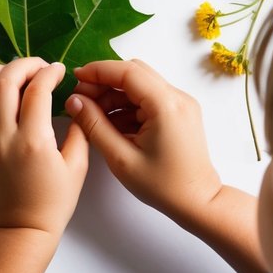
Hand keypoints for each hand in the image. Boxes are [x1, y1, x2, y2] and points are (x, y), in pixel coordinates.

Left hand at [0, 58, 88, 237]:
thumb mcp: (77, 169)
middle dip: (23, 65)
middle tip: (39, 65)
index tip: (59, 70)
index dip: (49, 72)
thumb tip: (75, 103)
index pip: (37, 90)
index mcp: (32, 141)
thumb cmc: (52, 204)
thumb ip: (79, 131)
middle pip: (4, 82)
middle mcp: (3, 137)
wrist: (20, 231)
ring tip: (12, 71)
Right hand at [64, 59, 221, 225]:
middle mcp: (177, 97)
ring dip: (115, 95)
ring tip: (91, 115)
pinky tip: (110, 124)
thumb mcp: (121, 158)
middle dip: (104, 82)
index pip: (128, 72)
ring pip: (141, 86)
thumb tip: (74, 101)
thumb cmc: (163, 186)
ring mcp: (181, 104)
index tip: (76, 77)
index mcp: (166, 105)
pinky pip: (149, 99)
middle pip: (134, 74)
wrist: (198, 201)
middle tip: (80, 98)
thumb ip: (94, 125)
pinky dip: (128, 106)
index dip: (98, 71)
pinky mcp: (179, 113)